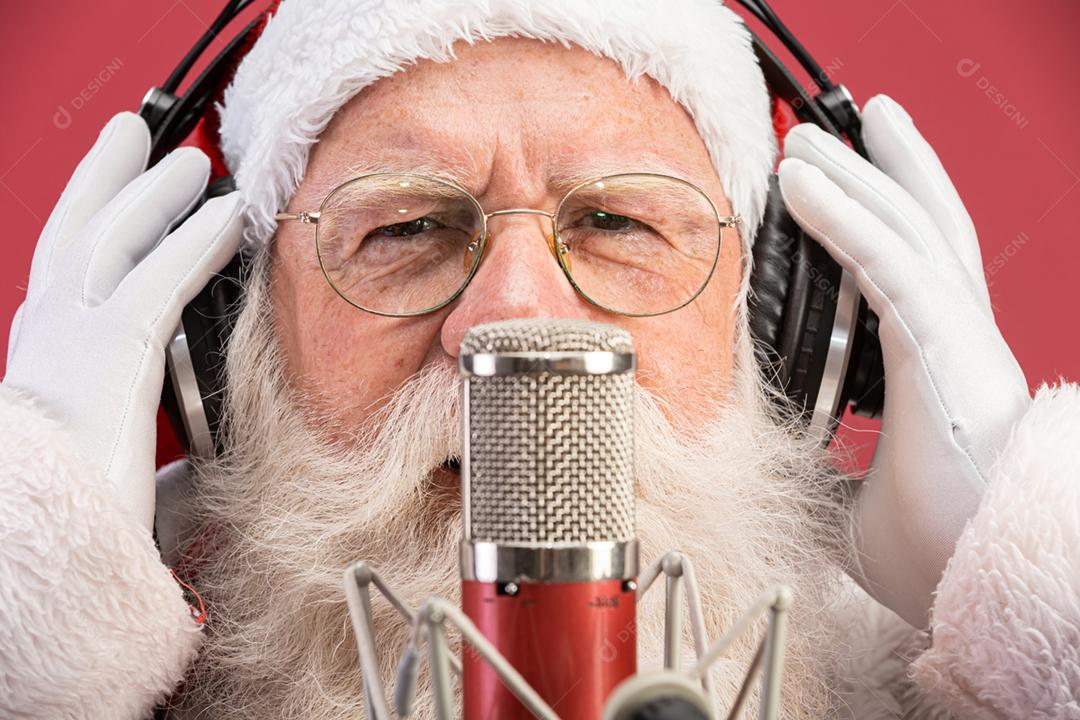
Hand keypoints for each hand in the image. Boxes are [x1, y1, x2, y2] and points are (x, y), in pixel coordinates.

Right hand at [3, 112, 242, 531]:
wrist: (51, 542)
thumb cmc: (80, 511)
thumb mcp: (110, 459)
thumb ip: (145, 438)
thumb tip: (187, 457)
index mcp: (46, 354)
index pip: (68, 265)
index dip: (91, 211)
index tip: (116, 179)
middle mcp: (48, 331)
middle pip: (77, 229)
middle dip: (107, 174)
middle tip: (135, 132)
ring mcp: (73, 335)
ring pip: (116, 236)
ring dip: (157, 191)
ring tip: (194, 159)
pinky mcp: (114, 348)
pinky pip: (164, 275)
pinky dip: (198, 238)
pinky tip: (229, 213)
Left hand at [778, 95, 1030, 626]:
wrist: (984, 585)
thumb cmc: (941, 549)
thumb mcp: (852, 501)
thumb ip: (821, 468)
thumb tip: (780, 462)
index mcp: (937, 365)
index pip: (908, 268)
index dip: (877, 216)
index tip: (836, 182)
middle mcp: (953, 337)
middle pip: (918, 226)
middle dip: (874, 171)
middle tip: (825, 132)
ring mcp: (956, 336)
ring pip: (906, 226)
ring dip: (853, 173)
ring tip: (806, 136)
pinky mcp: (947, 346)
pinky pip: (887, 262)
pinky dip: (843, 217)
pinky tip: (801, 183)